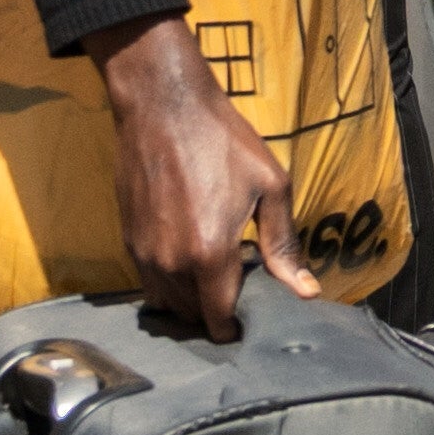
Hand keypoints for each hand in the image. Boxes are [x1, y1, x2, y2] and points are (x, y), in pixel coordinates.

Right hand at [94, 19, 301, 343]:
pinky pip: (148, 283)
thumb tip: (306, 292)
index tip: (249, 320)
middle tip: (235, 292)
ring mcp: (144, 254)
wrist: (163, 108)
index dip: (235, 327)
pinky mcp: (127, 240)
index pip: (219, 318)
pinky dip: (168, 284)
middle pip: (192, 315)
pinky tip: (188, 259)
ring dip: (189, 301)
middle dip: (214, 313)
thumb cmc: (223, 142)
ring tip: (213, 278)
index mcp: (210, 255)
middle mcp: (171, 263)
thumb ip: (283, 245)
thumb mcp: (270, 187)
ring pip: (167, 303)